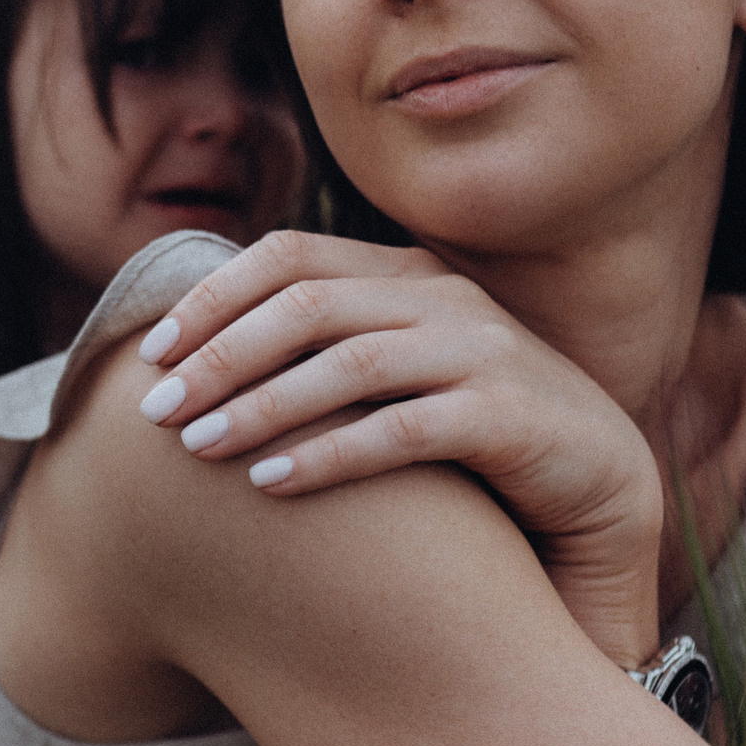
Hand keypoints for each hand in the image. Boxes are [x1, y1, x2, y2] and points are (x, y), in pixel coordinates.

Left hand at [130, 230, 660, 664]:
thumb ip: (325, 353)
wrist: (595, 486)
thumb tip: (199, 361)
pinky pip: (403, 429)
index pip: (289, 258)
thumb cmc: (470, 439)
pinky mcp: (510, 415)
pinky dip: (329, 455)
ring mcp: (482, 351)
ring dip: (261, 405)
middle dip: (220, 356)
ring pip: (349, 363)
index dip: (212, 299)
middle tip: (154, 410)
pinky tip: (271, 484)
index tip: (150, 354)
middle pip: (306, 305)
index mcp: (406, 274)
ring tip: (197, 448)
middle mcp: (443, 298)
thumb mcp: (395, 378)